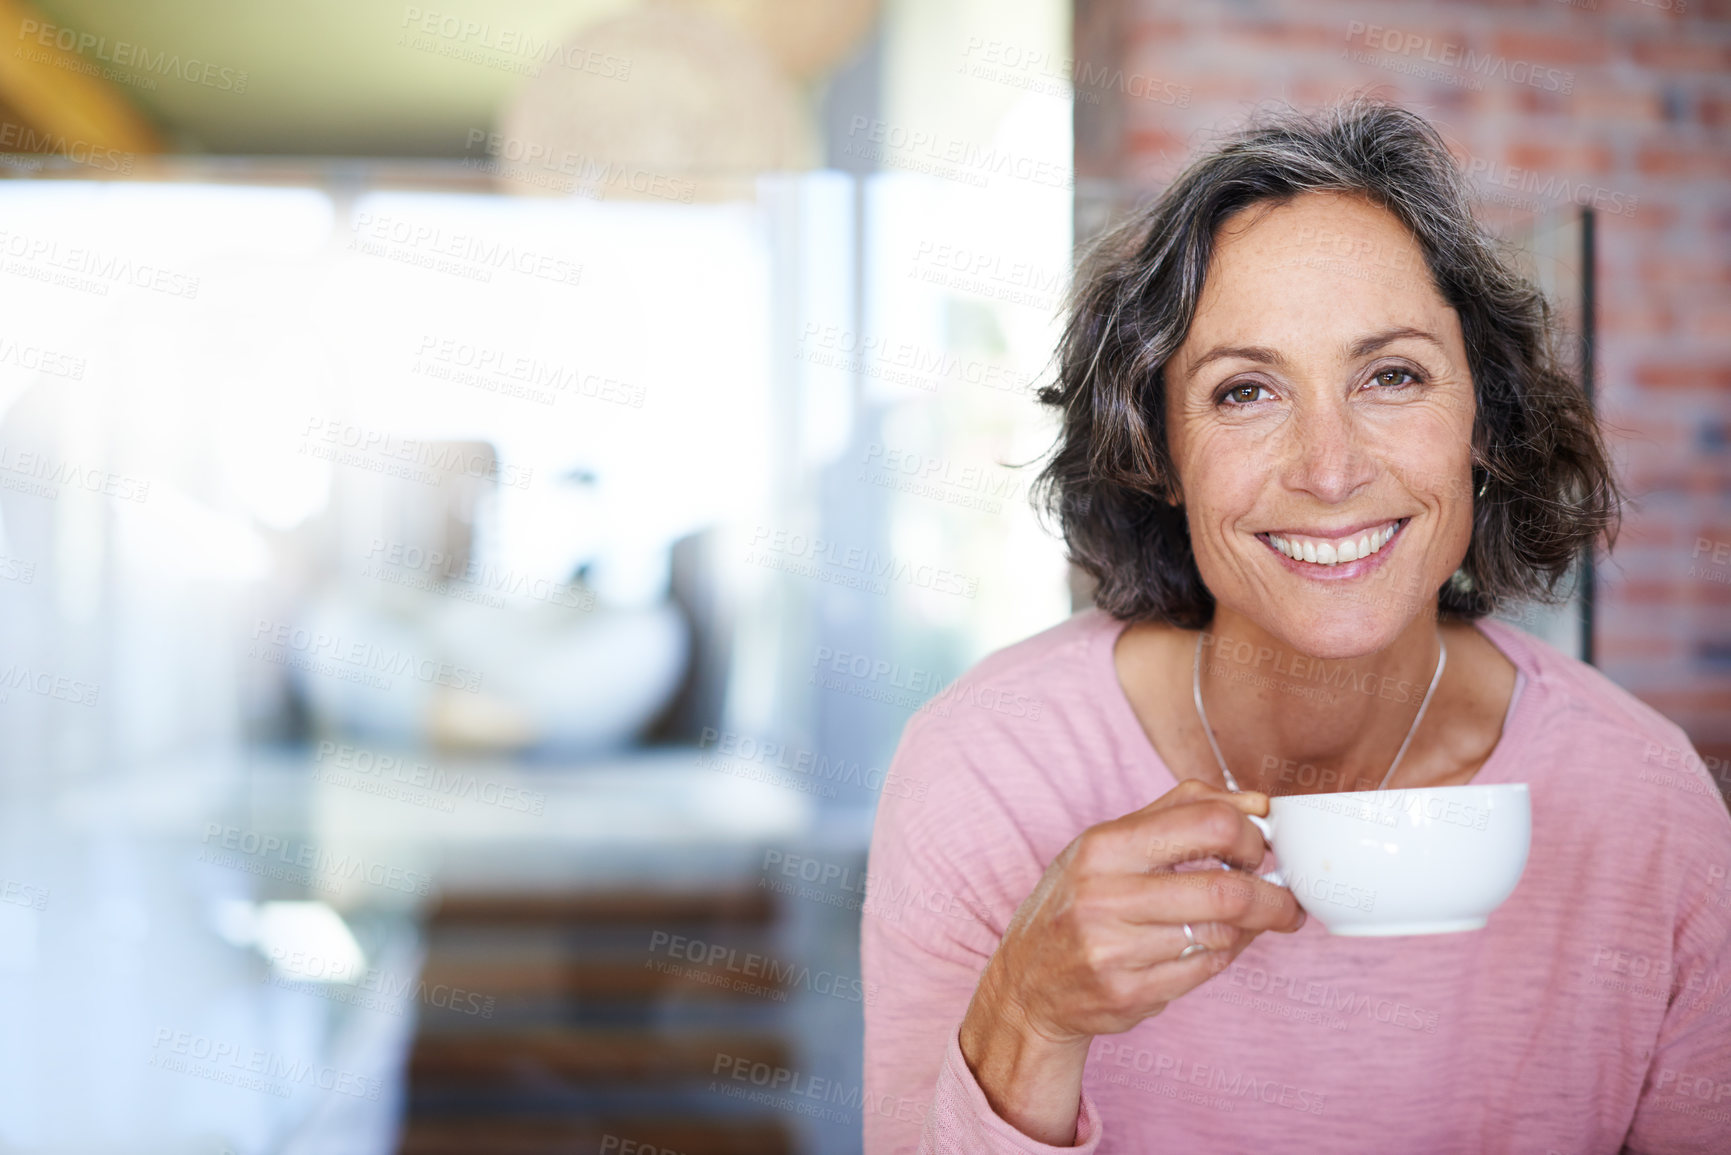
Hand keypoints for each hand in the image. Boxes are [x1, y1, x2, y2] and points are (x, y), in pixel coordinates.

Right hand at [958, 779, 1303, 1141]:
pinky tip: (1212, 948)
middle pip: (1227, 891)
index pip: (1208, 824)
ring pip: (1221, 936)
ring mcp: (1113, 949)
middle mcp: (1104, 895)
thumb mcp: (1111, 843)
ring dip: (1248, 931)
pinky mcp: (1126, 993)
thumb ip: (1181, 813)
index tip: (1260, 853)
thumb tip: (1258, 806)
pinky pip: (1205, 972)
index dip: (1251, 839)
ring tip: (1244, 925)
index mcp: (1104, 846)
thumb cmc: (1079, 901)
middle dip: (1274, 898)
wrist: (1027, 980)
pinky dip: (1222, 958)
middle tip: (1285, 901)